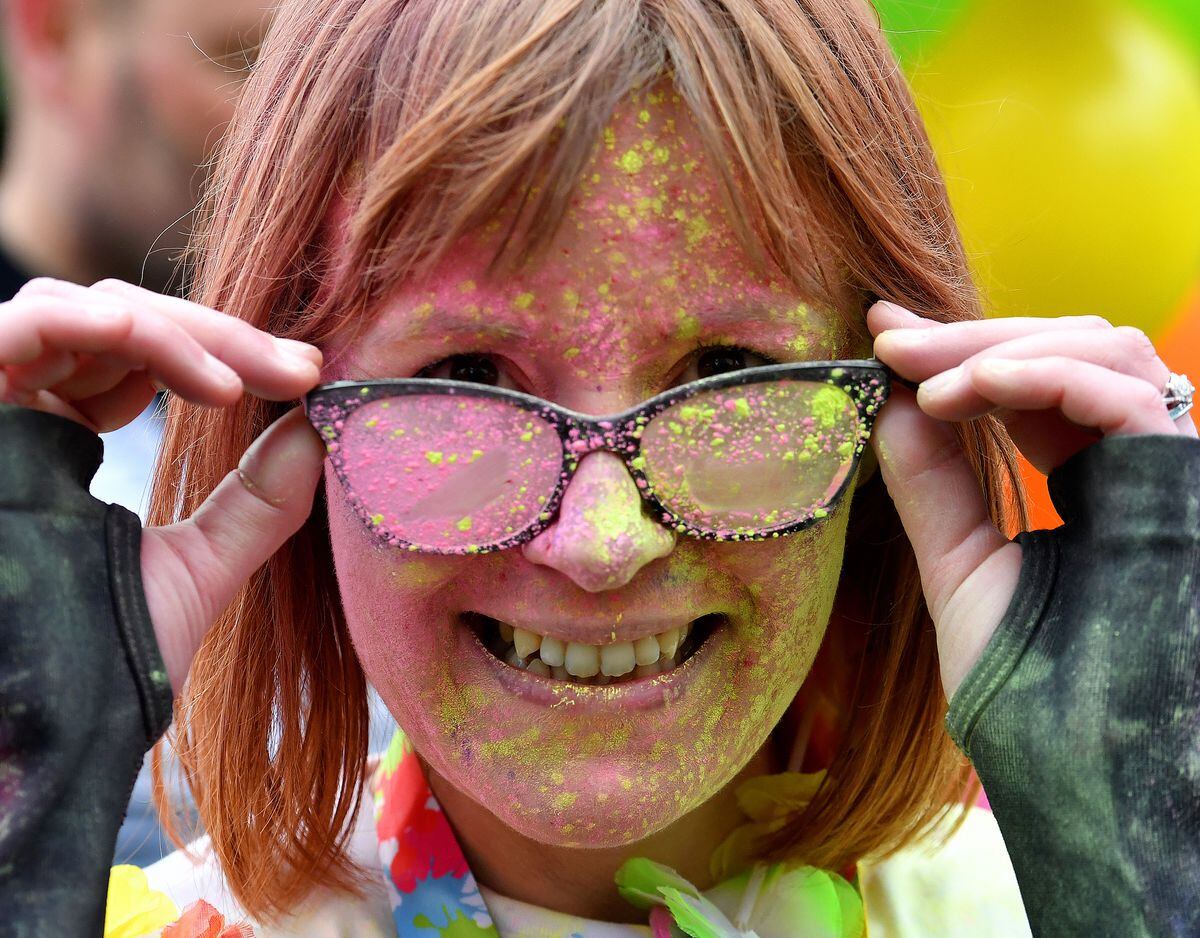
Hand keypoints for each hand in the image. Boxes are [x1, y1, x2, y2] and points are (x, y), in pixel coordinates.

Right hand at [0, 278, 326, 690]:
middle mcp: (14, 413)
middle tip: (300, 369)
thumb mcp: (197, 568)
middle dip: (219, 336)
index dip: (224, 351)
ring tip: (242, 387)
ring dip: (176, 333)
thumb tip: (320, 433)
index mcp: (58, 442)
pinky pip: (25, 327)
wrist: (36, 731)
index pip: (138, 356)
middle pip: (115, 321)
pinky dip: (106, 329)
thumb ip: (256, 504)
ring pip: (75, 310)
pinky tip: (183, 367)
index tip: (309, 376)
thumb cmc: (101, 661)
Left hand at [868, 301, 1196, 697]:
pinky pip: (1125, 395)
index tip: (886, 330)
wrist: (1069, 758)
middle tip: (891, 339)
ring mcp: (1165, 470)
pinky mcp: (1181, 482)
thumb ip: (931, 483)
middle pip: (1072, 348)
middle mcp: (1135, 465)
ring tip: (926, 381)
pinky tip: (969, 390)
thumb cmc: (1022, 677)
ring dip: (1005, 349)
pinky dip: (1044, 374)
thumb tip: (892, 403)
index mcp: (1090, 481)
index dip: (965, 347)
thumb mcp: (958, 562)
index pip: (1037, 382)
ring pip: (1107, 351)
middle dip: (973, 338)